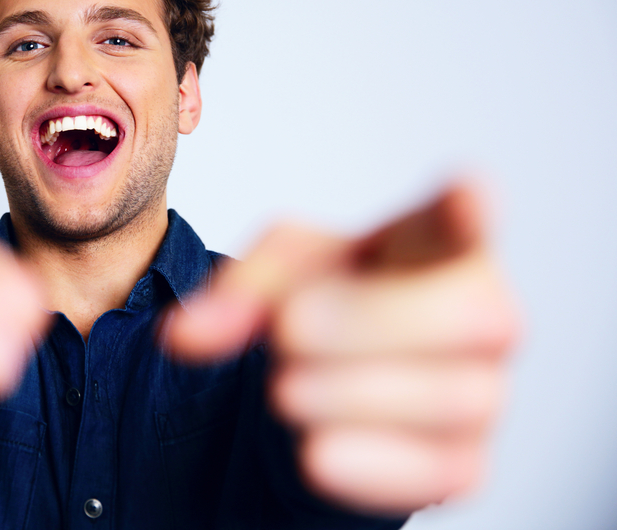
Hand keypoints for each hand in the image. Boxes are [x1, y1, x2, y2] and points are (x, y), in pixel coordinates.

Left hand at [162, 182, 519, 514]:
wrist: (331, 373)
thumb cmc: (326, 297)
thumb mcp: (275, 273)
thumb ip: (237, 289)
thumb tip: (187, 335)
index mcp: (434, 242)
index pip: (469, 213)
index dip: (473, 207)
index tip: (467, 198)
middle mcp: (480, 312)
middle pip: (467, 315)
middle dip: (369, 324)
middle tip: (289, 332)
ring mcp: (482, 390)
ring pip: (453, 397)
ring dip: (351, 394)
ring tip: (284, 390)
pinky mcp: (465, 460)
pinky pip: (439, 470)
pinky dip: (372, 466)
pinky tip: (315, 454)